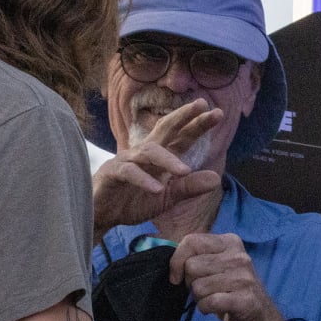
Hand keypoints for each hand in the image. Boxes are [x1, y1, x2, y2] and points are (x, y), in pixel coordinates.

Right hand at [92, 100, 224, 233]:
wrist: (102, 217)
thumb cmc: (133, 202)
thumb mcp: (166, 198)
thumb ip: (188, 188)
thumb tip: (216, 178)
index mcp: (160, 157)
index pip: (181, 136)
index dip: (197, 124)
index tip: (218, 113)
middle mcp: (144, 153)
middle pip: (165, 129)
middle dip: (183, 116)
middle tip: (202, 104)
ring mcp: (126, 161)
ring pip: (149, 152)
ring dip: (167, 160)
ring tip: (184, 170)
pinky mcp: (111, 174)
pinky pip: (128, 172)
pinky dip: (143, 180)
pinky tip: (157, 189)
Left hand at [171, 232, 296, 320]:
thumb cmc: (231, 291)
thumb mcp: (217, 266)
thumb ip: (197, 256)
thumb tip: (172, 262)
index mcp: (230, 242)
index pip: (192, 240)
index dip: (177, 260)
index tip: (176, 277)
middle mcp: (239, 256)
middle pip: (191, 266)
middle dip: (191, 283)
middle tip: (206, 290)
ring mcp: (244, 278)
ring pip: (198, 287)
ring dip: (200, 299)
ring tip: (214, 299)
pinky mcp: (245, 300)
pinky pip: (208, 302)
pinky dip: (206, 309)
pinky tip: (217, 309)